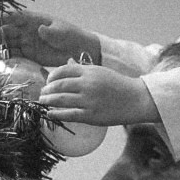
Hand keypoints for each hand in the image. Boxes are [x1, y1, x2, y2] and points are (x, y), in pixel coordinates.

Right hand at [0, 10, 101, 67]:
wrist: (80, 51)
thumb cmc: (71, 35)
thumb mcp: (61, 31)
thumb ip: (50, 31)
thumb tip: (40, 29)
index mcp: (33, 19)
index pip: (14, 16)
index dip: (3, 19)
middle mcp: (27, 30)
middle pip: (7, 30)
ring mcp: (27, 42)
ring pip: (8, 42)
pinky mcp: (29, 54)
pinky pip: (15, 54)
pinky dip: (6, 56)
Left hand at [40, 63, 158, 125]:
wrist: (137, 99)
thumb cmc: (119, 85)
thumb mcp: (100, 72)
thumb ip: (82, 69)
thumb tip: (65, 64)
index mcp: (89, 71)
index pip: (62, 71)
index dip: (51, 76)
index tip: (48, 82)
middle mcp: (87, 84)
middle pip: (58, 85)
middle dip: (47, 90)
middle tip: (42, 94)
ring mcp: (89, 100)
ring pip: (60, 100)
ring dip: (48, 101)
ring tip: (43, 102)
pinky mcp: (91, 115)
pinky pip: (68, 114)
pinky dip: (56, 113)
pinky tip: (50, 113)